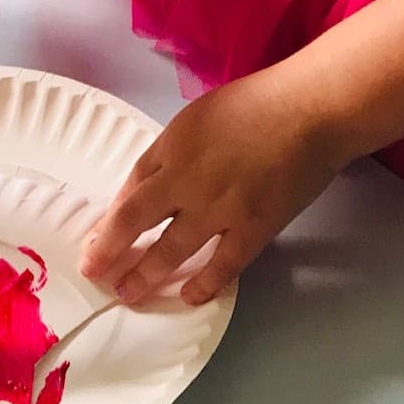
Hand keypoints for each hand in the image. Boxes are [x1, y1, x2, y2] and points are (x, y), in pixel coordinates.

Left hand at [80, 68, 341, 305]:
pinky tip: (188, 297)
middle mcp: (186, 180)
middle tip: (94, 274)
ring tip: (128, 294)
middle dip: (109, 251)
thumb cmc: (254, 105)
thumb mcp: (194, 119)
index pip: (129, 191)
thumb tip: (144, 191)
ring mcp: (220, 207)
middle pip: (135, 221)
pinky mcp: (254, 227)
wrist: (309, 108)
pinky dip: (204, 284)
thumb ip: (168, 155)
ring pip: (171, 250)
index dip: (110, 220)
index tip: (96, 241)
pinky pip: (223, 265)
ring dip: (145, 274)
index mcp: (169, 149)